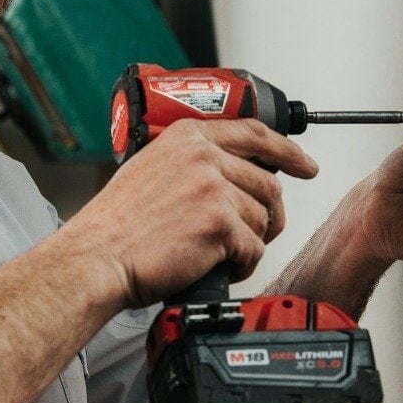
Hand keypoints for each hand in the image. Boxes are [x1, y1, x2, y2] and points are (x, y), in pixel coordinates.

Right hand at [57, 119, 318, 307]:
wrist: (97, 257)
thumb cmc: (114, 225)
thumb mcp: (149, 170)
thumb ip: (188, 163)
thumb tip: (226, 176)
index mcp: (188, 137)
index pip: (255, 133)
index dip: (287, 151)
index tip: (304, 164)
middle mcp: (204, 157)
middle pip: (267, 183)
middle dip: (270, 214)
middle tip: (262, 232)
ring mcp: (213, 188)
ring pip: (263, 218)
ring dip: (251, 242)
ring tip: (227, 255)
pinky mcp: (220, 224)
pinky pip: (254, 247)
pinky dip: (244, 264)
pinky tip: (223, 268)